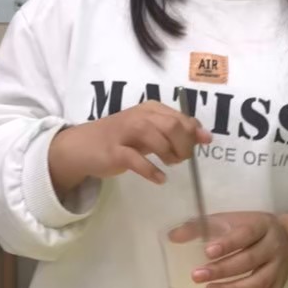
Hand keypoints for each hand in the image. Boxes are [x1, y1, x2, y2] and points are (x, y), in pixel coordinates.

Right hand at [49, 101, 210, 194]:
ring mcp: (125, 133)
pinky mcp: (114, 151)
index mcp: (151, 109)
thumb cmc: (121, 138)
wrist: (83, 146)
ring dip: (170, 155)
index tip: (198, 147)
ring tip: (170, 165)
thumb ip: (176, 132)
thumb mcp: (150, 131)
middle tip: (180, 158)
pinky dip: (152, 171)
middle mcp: (139, 116)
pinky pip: (137, 160)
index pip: (181, 118)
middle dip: (184, 145)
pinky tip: (160, 178)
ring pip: (158, 139)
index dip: (194, 134)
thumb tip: (205, 135)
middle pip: (174, 126)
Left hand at [173, 210, 287, 287]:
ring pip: (258, 283)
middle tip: (197, 276)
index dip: (228, 244)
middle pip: (249, 260)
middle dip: (222, 270)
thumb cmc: (251, 228)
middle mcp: (273, 248)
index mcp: (262, 226)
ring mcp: (278, 270)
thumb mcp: (230, 219)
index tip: (207, 252)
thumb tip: (172, 236)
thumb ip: (201, 226)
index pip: (246, 234)